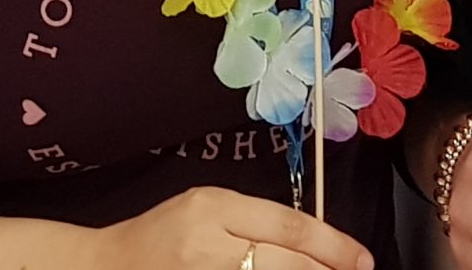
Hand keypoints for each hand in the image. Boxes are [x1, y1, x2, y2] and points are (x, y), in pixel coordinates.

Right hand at [98, 184, 373, 269]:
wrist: (109, 267)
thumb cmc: (162, 235)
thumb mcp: (207, 207)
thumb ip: (257, 221)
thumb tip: (318, 242)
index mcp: (213, 207)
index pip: (289, 228)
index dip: (334, 246)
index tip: (362, 259)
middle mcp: (210, 246)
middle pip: (289, 265)